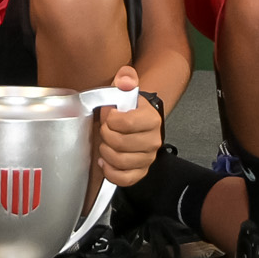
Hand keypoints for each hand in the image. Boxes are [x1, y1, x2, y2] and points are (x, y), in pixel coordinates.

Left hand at [93, 67, 159, 185]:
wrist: (137, 120)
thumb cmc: (127, 107)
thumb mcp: (125, 89)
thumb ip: (126, 78)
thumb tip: (125, 78)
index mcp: (151, 119)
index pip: (125, 123)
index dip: (110, 120)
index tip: (109, 116)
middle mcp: (153, 141)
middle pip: (121, 144)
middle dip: (106, 135)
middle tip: (105, 129)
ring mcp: (148, 158)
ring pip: (121, 162)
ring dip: (106, 152)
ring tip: (106, 144)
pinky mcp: (141, 171)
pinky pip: (125, 179)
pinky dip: (111, 172)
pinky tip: (105, 162)